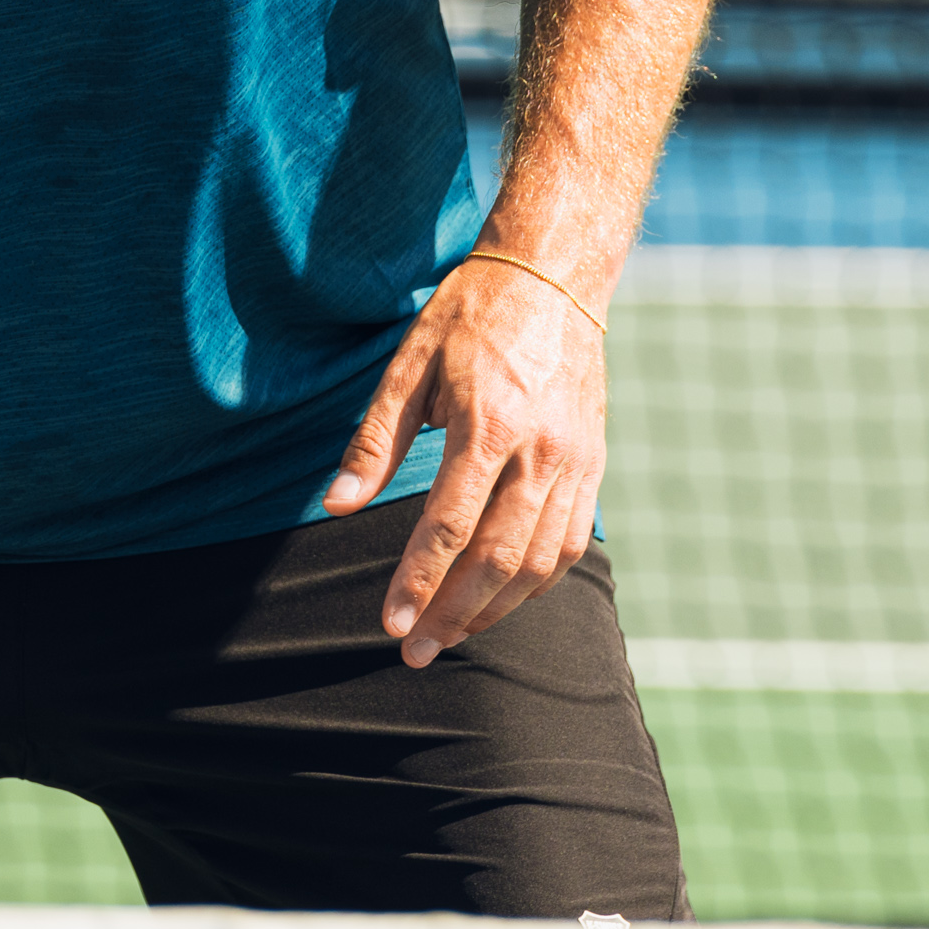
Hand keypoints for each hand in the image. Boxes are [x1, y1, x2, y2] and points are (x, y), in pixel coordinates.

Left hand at [320, 255, 608, 668]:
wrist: (554, 277)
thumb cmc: (471, 315)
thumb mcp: (410, 365)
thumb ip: (375, 443)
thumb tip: (334, 506)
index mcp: (490, 422)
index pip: (449, 525)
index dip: (417, 582)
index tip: (390, 623)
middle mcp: (541, 450)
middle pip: (497, 558)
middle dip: (453, 614)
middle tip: (415, 651)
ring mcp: (576, 460)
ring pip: (540, 561)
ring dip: (496, 610)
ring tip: (452, 636)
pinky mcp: (594, 464)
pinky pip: (571, 543)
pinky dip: (538, 583)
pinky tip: (504, 601)